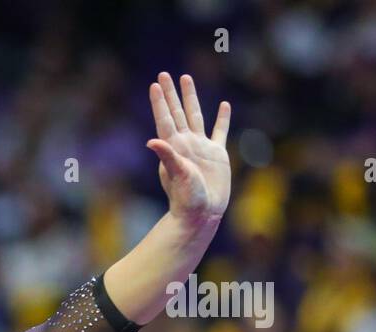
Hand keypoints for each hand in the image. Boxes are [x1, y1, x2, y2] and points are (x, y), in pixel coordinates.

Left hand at [146, 72, 231, 226]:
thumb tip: (152, 141)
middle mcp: (186, 143)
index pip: (165, 118)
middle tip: (164, 74)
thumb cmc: (186, 197)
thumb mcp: (176, 175)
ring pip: (196, 115)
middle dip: (170, 93)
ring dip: (191, 98)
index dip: (160, 102)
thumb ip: (166, 156)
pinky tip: (223, 105)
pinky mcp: (217, 154)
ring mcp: (201, 147)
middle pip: (177, 112)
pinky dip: (222, 118)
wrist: (202, 213)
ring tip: (186, 79)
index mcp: (174, 147)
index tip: (154, 84)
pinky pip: (220, 131)